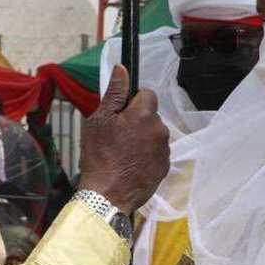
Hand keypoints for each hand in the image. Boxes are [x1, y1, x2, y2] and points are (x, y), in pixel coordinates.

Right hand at [79, 65, 169, 213]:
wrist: (107, 195)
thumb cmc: (99, 156)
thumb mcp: (100, 120)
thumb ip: (114, 93)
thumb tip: (122, 68)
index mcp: (144, 115)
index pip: (148, 94)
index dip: (133, 101)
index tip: (121, 113)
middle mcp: (160, 130)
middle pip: (151, 115)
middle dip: (138, 121)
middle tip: (118, 135)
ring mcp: (164, 150)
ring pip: (154, 134)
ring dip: (143, 138)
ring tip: (124, 153)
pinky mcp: (165, 167)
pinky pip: (157, 152)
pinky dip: (147, 155)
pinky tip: (131, 164)